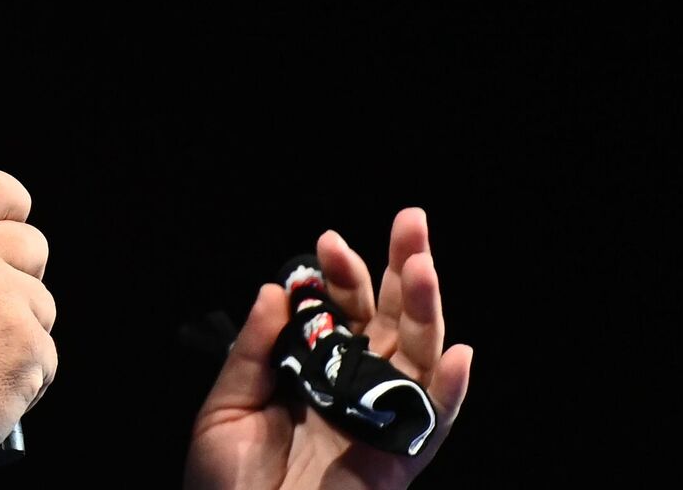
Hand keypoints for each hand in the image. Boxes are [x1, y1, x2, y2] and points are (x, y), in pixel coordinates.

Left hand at [185, 207, 472, 489]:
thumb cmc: (225, 482)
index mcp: (314, 372)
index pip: (340, 312)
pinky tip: (457, 355)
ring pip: (415, 358)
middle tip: (411, 220)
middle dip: (402, 269)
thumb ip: (253, 350)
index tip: (328, 242)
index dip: (341, 276)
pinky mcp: (397, 462)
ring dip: (425, 312)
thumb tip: (276, 288)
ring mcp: (379, 422)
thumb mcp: (226, 407)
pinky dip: (447, 391)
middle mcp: (353, 389)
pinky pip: (430, 425)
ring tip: (424, 267)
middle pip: (390, 321)